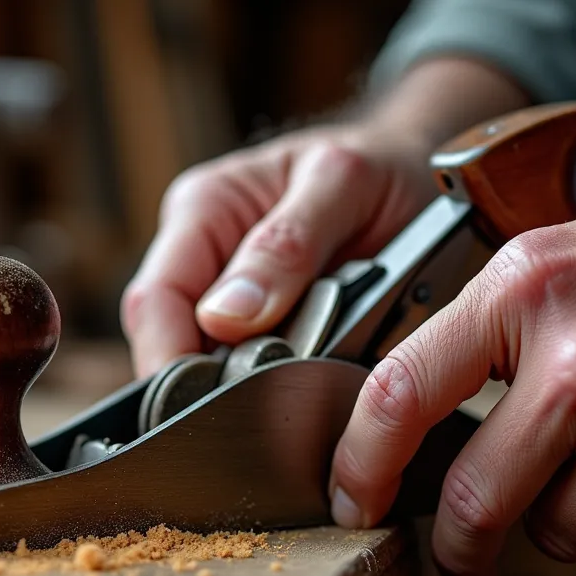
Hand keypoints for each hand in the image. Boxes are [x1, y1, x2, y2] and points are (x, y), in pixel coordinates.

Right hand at [118, 58, 530, 377]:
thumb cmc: (382, 166)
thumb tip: (223, 316)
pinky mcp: (265, 328)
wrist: (421, 176)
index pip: (154, 302)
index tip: (211, 407)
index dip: (169, 363)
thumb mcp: (344, 183)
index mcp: (203, 209)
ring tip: (299, 394)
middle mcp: (203, 254)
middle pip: (171, 344)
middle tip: (268, 408)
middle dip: (210, 384)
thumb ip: (287, 243)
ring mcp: (230, 295)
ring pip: (209, 367)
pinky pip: (252, 372)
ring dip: (249, 389)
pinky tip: (307, 390)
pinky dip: (278, 388)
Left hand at [328, 169, 575, 575]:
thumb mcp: (573, 251)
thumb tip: (426, 402)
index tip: (353, 497)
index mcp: (529, 294)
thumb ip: (497, 322)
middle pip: (476, 502)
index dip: (359, 462)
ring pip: (562, 535)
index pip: (401, 392)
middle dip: (458, 549)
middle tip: (461, 560)